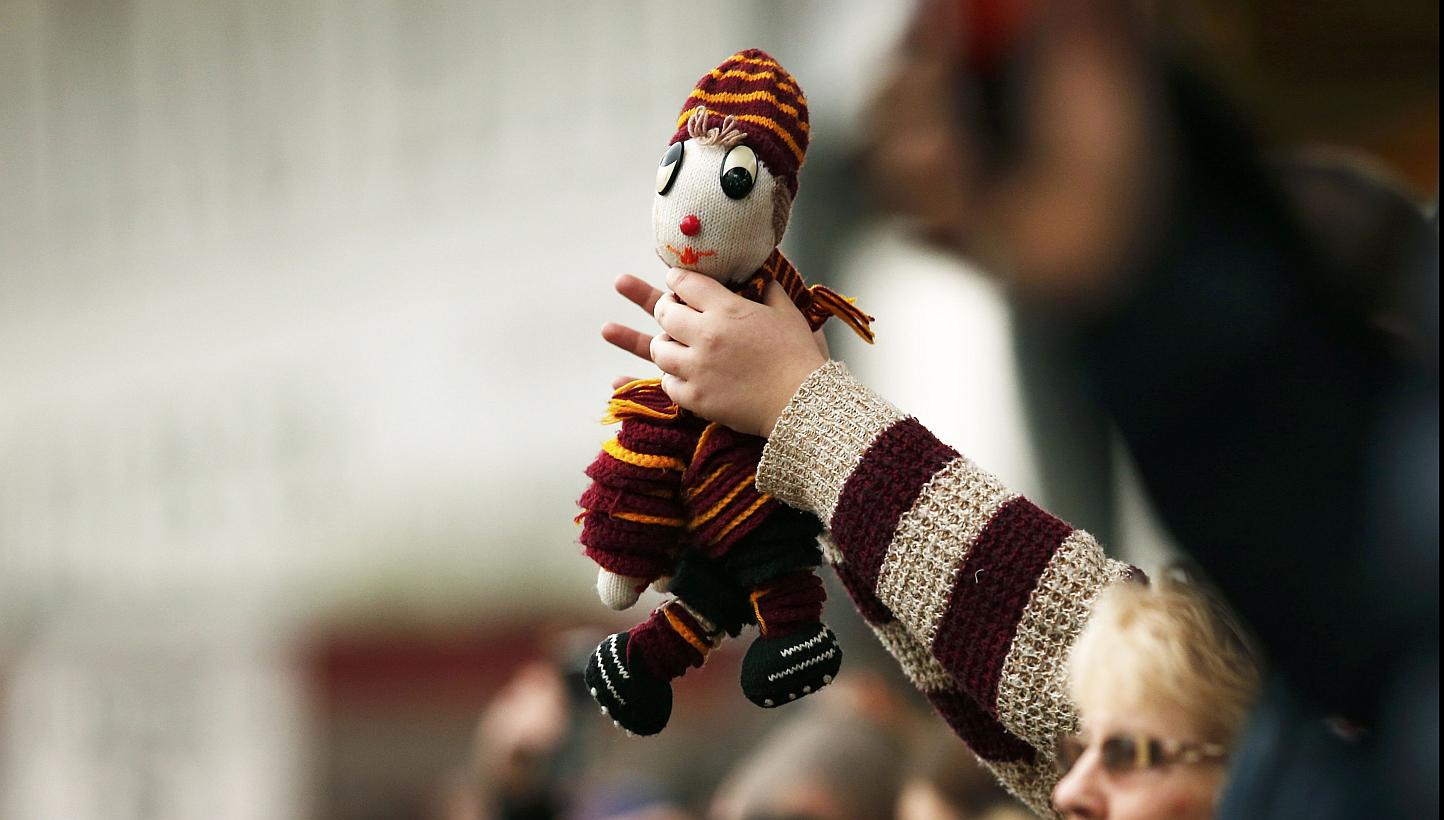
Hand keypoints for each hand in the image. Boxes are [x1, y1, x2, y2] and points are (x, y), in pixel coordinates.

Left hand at [648, 268, 825, 436]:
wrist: (803, 401)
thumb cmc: (798, 356)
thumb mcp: (786, 313)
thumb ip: (769, 289)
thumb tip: (761, 275)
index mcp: (727, 309)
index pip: (685, 282)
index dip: (676, 278)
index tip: (676, 281)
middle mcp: (707, 335)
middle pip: (664, 313)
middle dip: (665, 308)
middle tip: (672, 312)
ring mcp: (698, 368)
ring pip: (659, 349)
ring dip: (664, 344)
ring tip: (673, 345)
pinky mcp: (696, 398)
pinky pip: (668, 383)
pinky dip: (673, 378)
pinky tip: (683, 375)